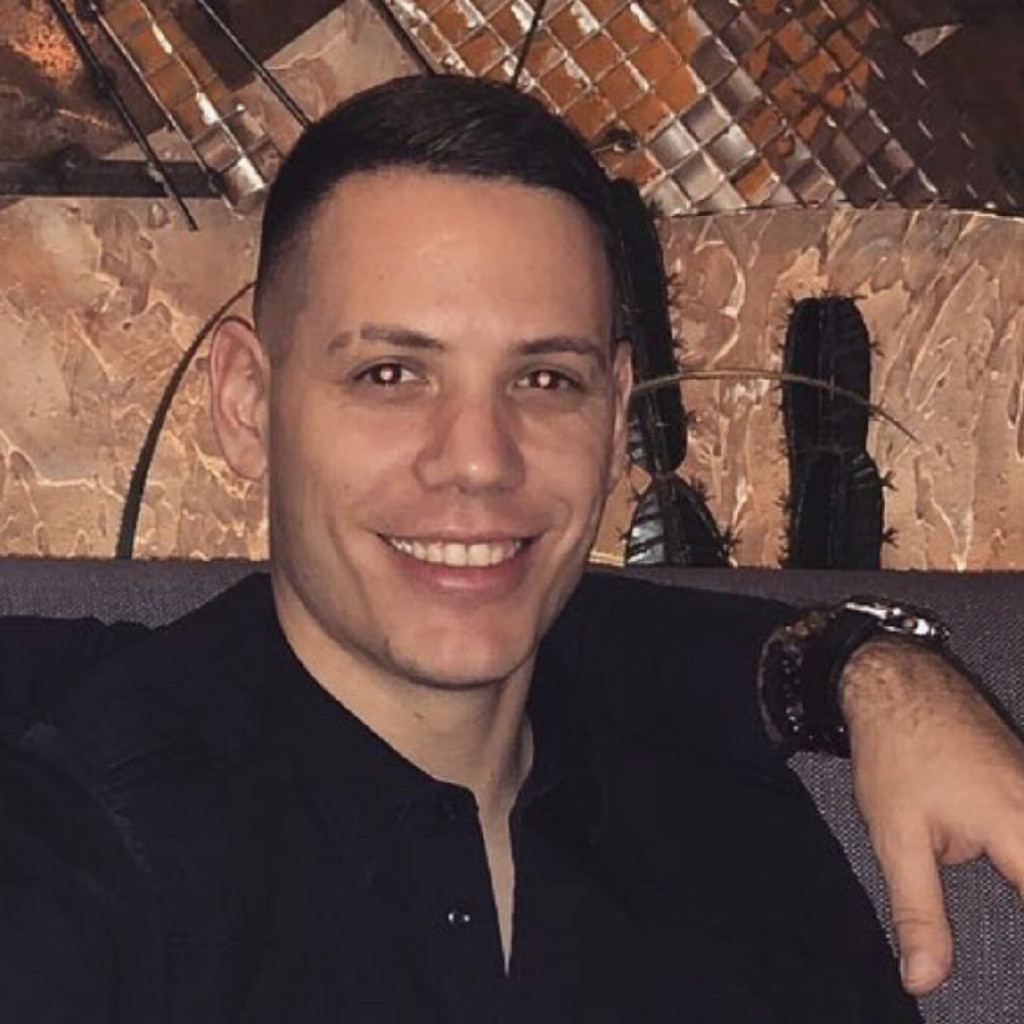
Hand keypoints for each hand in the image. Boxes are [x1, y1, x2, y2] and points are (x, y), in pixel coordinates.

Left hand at [841, 639, 1023, 995]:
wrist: (896, 678)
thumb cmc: (894, 750)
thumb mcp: (896, 838)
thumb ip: (918, 911)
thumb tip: (924, 976)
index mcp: (1018, 828)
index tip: (1017, 971)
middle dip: (1017, 884)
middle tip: (986, 881)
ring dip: (1017, 862)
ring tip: (986, 868)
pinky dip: (1019, 844)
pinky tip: (995, 846)